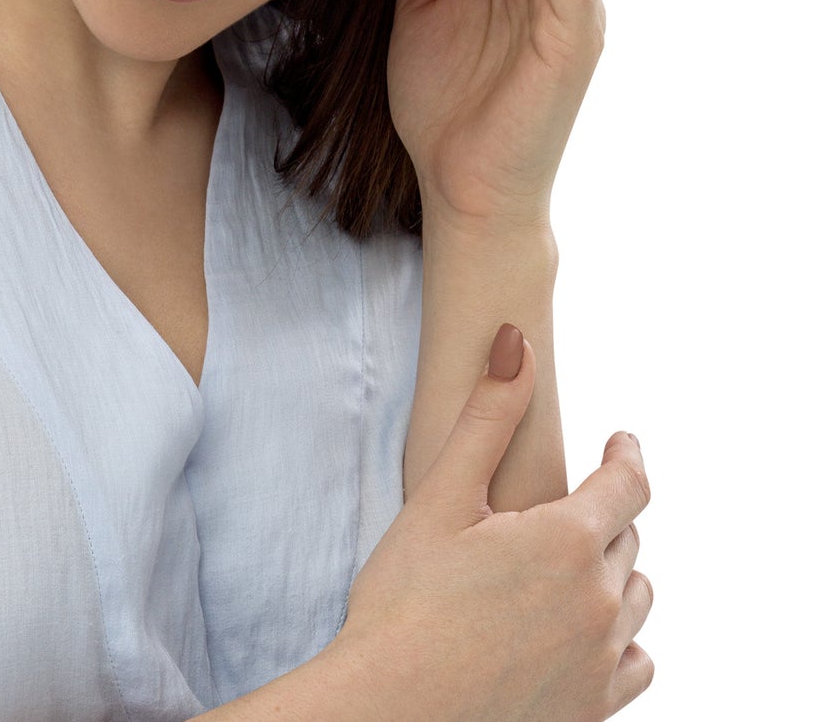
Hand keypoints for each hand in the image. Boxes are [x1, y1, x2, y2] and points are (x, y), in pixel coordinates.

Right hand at [318, 325, 654, 720]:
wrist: (391, 712)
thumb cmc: (404, 602)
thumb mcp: (440, 497)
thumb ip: (486, 416)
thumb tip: (514, 341)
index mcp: (567, 542)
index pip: (629, 484)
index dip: (628, 455)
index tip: (621, 440)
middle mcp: (599, 602)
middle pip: (627, 539)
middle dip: (603, 513)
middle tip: (566, 505)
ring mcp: (601, 662)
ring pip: (634, 599)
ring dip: (612, 572)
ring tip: (572, 564)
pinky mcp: (592, 710)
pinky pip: (636, 662)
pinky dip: (618, 637)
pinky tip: (583, 630)